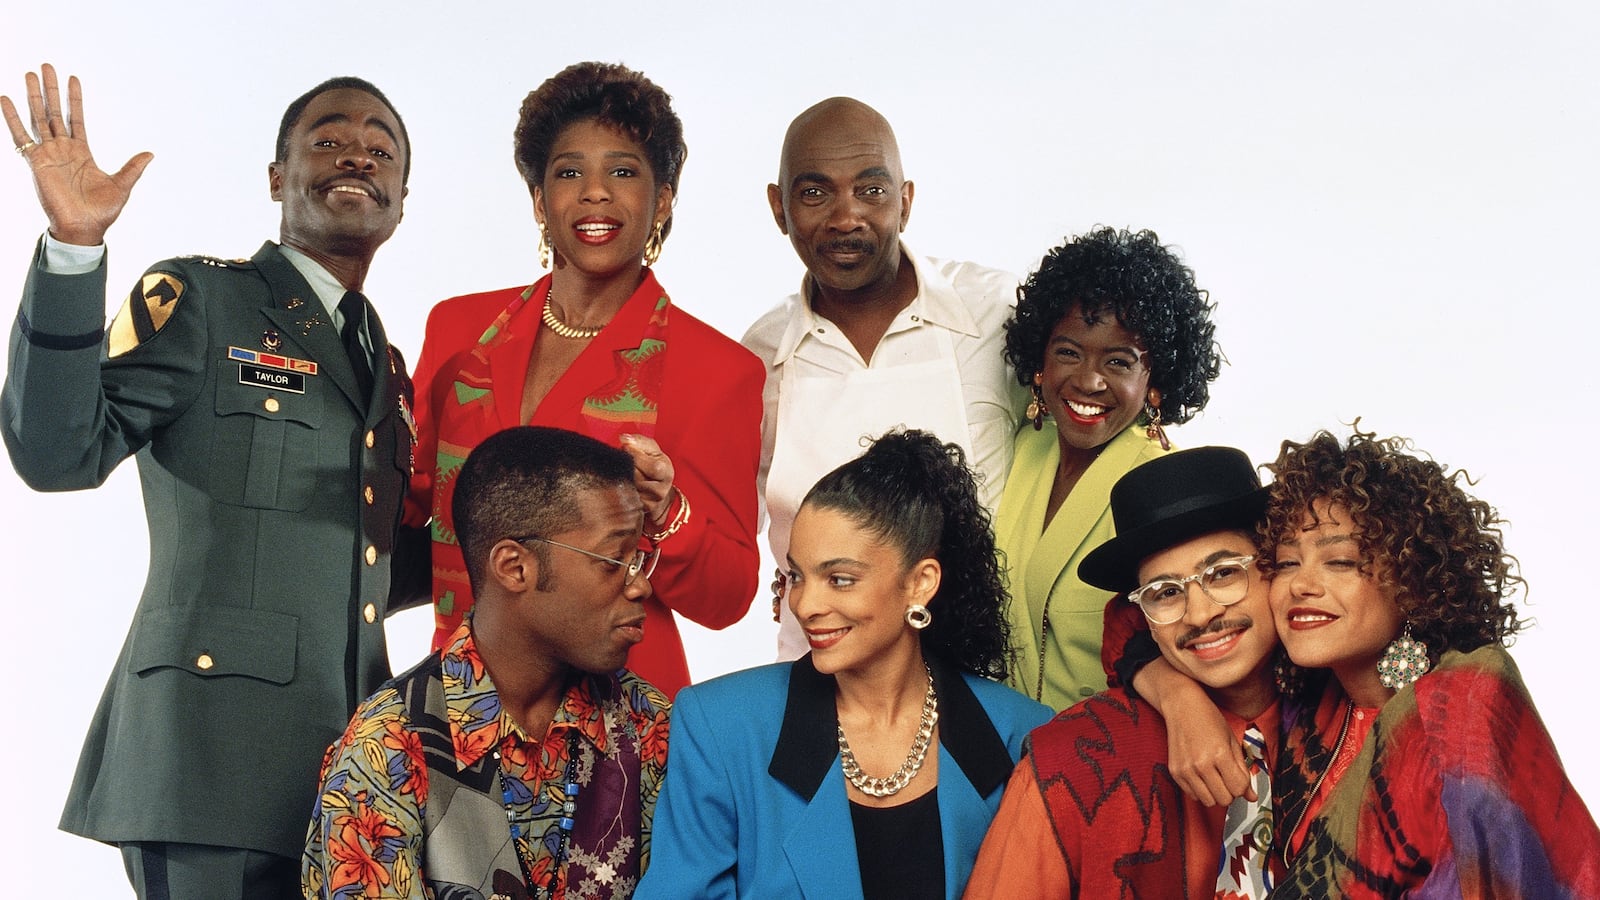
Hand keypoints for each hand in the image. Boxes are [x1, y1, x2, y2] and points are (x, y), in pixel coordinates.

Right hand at [2, 63, 151, 245]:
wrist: (84, 229)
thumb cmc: (102, 212)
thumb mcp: (122, 185)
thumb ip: (133, 167)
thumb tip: (151, 153)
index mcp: (82, 152)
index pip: (77, 118)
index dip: (75, 99)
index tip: (73, 78)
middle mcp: (63, 149)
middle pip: (54, 112)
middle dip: (51, 89)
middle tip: (46, 65)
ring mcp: (48, 154)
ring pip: (38, 118)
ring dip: (33, 96)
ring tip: (29, 74)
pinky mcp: (36, 162)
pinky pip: (21, 136)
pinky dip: (12, 118)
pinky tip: (5, 99)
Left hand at [620, 433, 674, 523]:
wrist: (658, 487)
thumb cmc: (652, 463)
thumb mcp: (650, 449)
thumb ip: (638, 442)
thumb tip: (624, 438)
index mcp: (666, 471)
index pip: (653, 467)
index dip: (637, 457)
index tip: (626, 448)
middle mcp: (662, 489)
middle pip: (639, 479)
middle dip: (628, 469)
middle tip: (625, 462)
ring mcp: (653, 502)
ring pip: (632, 490)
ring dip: (624, 480)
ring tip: (626, 473)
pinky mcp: (643, 510)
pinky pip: (628, 500)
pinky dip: (623, 491)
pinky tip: (625, 485)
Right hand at [1161, 684, 1252, 806]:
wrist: (1181, 705)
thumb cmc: (1209, 718)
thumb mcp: (1232, 741)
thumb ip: (1242, 770)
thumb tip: (1252, 797)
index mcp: (1219, 754)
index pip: (1238, 788)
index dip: (1243, 785)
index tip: (1239, 776)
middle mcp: (1201, 765)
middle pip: (1224, 799)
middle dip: (1230, 791)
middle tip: (1228, 777)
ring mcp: (1185, 769)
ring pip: (1208, 802)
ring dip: (1215, 793)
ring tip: (1215, 777)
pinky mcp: (1174, 772)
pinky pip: (1192, 796)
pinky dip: (1200, 791)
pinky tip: (1202, 775)